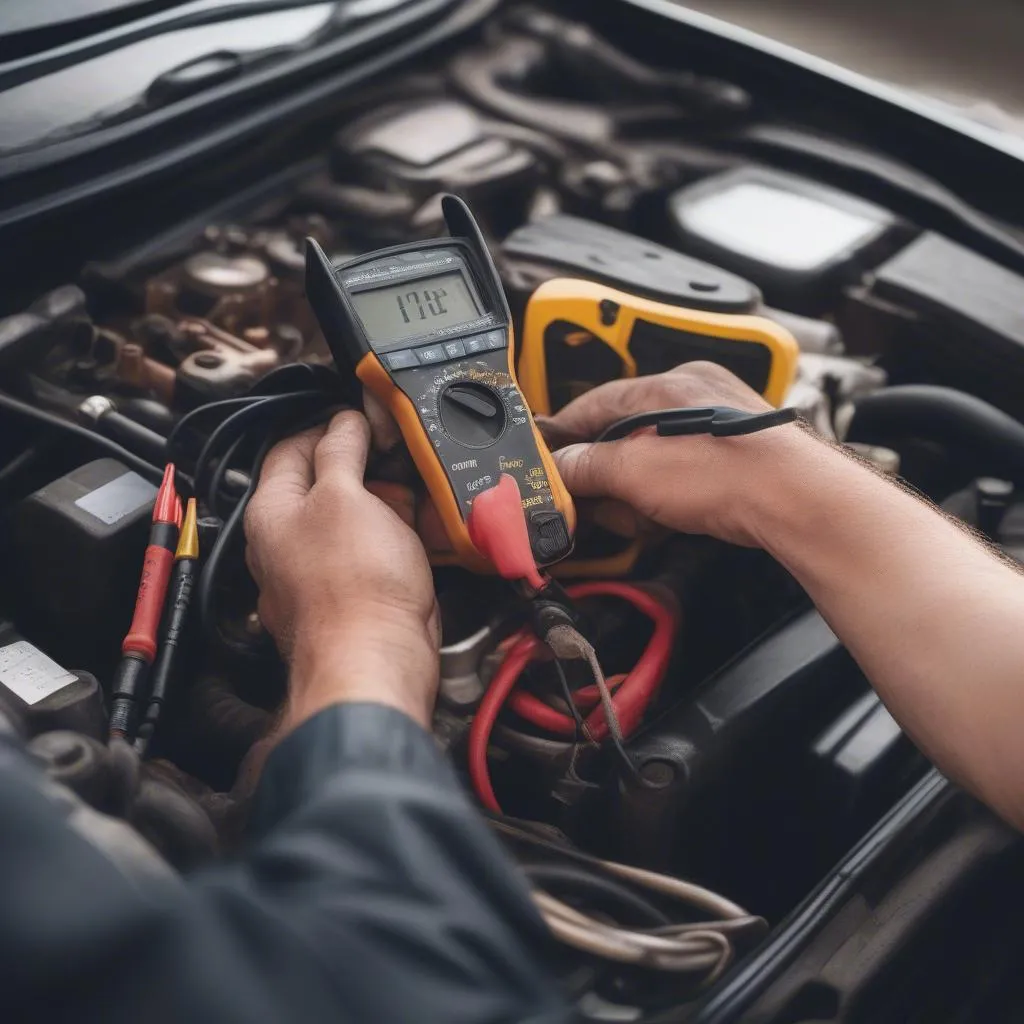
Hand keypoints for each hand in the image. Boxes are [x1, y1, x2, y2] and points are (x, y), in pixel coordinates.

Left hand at [244, 411, 439, 730]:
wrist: (376, 661)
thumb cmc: (353, 590)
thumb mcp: (347, 496)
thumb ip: (341, 451)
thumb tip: (345, 422)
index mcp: (272, 512)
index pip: (291, 448)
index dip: (329, 426)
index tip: (362, 420)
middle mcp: (287, 543)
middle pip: (323, 484)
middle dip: (363, 466)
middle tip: (395, 456)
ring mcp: (319, 572)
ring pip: (352, 520)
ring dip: (384, 503)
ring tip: (412, 495)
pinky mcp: (352, 595)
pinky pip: (371, 553)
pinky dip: (394, 537)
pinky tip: (416, 536)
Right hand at [543, 362, 821, 547]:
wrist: (796, 503)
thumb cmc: (730, 474)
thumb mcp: (635, 471)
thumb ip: (587, 466)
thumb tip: (557, 468)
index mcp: (667, 385)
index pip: (595, 403)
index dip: (564, 434)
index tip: (545, 459)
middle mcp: (695, 397)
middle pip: (624, 435)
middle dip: (606, 476)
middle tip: (595, 505)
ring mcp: (719, 426)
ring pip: (653, 459)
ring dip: (637, 493)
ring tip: (640, 519)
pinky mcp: (736, 457)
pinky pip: (682, 475)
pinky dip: (667, 499)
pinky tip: (668, 520)